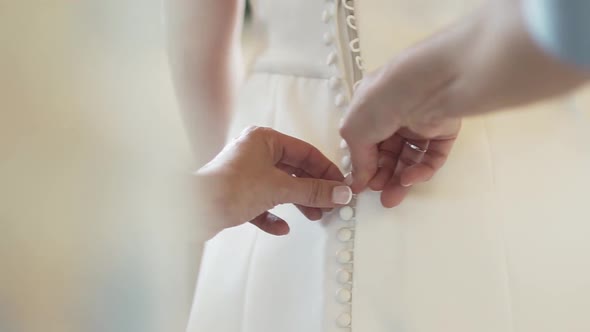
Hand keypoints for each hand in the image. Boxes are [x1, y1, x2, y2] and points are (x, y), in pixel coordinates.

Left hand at [196, 126, 351, 236]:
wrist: (192, 210)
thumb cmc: (227, 188)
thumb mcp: (279, 188)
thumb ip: (312, 191)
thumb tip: (339, 192)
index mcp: (264, 140)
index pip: (304, 152)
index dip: (325, 170)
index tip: (340, 186)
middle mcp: (254, 153)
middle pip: (293, 170)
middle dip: (312, 189)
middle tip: (329, 203)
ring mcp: (244, 174)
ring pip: (279, 187)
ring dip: (297, 202)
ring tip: (313, 216)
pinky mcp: (236, 195)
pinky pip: (261, 204)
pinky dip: (273, 215)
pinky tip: (281, 227)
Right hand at [340, 40, 460, 207]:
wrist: (424, 86)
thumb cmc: (382, 100)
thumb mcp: (354, 131)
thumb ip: (357, 159)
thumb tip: (359, 181)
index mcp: (371, 108)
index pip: (366, 141)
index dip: (363, 164)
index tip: (361, 186)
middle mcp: (395, 114)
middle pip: (388, 153)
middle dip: (382, 176)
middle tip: (379, 195)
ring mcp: (420, 122)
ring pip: (410, 158)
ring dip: (400, 178)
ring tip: (392, 198)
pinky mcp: (443, 131)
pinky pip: (431, 157)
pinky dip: (421, 171)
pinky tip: (409, 179)